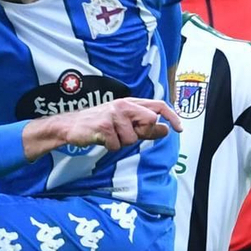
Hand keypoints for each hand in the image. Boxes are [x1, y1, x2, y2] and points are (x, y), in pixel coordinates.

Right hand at [23, 97, 176, 157]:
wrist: (71, 126)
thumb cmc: (98, 125)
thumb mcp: (124, 124)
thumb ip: (145, 127)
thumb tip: (166, 130)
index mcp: (130, 103)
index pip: (158, 106)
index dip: (171, 116)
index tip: (179, 128)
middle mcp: (123, 105)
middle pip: (149, 121)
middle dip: (142, 134)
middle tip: (125, 135)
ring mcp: (113, 114)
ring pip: (132, 138)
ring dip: (121, 143)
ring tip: (109, 136)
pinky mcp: (104, 126)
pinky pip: (117, 145)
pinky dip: (110, 147)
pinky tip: (101, 140)